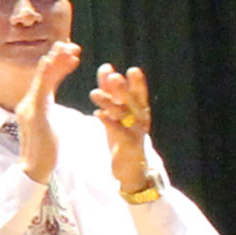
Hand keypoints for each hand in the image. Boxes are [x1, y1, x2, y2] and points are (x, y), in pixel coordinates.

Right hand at [14, 40, 80, 184]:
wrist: (34, 168)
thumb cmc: (45, 150)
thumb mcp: (50, 123)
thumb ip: (49, 107)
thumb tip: (51, 97)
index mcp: (34, 105)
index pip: (47, 79)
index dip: (59, 64)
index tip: (72, 52)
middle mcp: (28, 102)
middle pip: (43, 74)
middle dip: (56, 57)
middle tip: (71, 44)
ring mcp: (30, 107)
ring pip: (42, 77)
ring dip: (55, 60)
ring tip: (69, 48)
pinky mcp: (34, 112)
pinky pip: (41, 88)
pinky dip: (46, 73)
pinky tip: (53, 60)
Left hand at [92, 62, 156, 193]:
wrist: (131, 167)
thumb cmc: (124, 135)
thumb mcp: (118, 111)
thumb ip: (111, 91)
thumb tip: (106, 67)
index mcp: (140, 110)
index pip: (140, 93)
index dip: (138, 82)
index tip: (132, 70)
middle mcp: (141, 119)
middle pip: (133, 102)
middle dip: (123, 89)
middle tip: (113, 76)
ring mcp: (136, 132)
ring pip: (123, 115)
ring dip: (109, 103)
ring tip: (94, 93)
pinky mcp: (128, 146)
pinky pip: (119, 132)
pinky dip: (109, 122)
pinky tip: (98, 114)